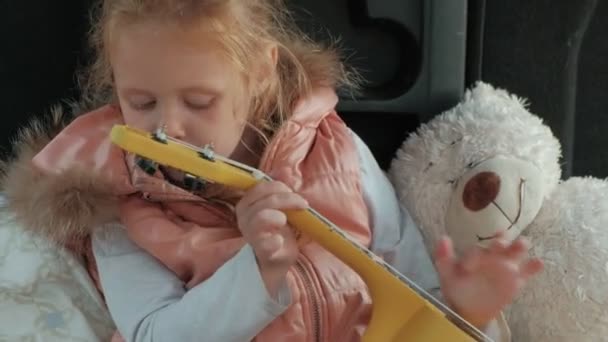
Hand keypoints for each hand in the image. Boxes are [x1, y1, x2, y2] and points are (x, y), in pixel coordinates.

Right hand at [235, 181, 306, 295]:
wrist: (276, 262)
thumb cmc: (277, 232)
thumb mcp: (280, 206)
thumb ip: (280, 187)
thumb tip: (286, 168)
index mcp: (247, 204)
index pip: (259, 187)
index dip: (279, 185)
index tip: (294, 191)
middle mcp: (244, 218)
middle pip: (264, 200)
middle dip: (287, 199)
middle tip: (302, 205)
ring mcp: (250, 236)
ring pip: (261, 217)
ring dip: (279, 216)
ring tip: (287, 222)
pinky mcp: (260, 253)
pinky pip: (265, 244)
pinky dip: (274, 241)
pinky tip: (280, 241)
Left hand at [434, 235, 542, 327]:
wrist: (470, 307)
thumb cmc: (457, 286)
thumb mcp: (448, 273)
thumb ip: (444, 257)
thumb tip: (443, 237)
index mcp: (476, 253)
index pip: (478, 250)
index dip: (475, 256)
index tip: (469, 266)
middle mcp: (493, 255)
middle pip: (500, 243)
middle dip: (501, 241)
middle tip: (499, 244)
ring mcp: (506, 266)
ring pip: (516, 251)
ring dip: (519, 246)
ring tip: (522, 245)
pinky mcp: (517, 280)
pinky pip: (527, 271)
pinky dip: (534, 266)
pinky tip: (538, 263)